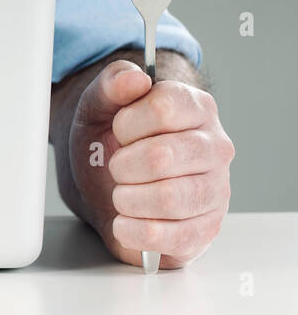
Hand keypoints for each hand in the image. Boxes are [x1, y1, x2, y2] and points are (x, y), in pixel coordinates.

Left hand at [67, 59, 234, 268]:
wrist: (105, 182)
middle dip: (122, 165)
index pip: (164, 107)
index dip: (127, 123)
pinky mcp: (206, 228)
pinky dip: (135, 231)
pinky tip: (126, 220)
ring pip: (168, 199)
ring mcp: (215, 190)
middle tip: (117, 167)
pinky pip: (172, 237)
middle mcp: (215, 147)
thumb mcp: (98, 106)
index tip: (118, 131)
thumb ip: (111, 84)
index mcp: (195, 108)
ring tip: (121, 193)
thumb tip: (133, 78)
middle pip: (163, 156)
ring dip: (127, 199)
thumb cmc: (108, 141)